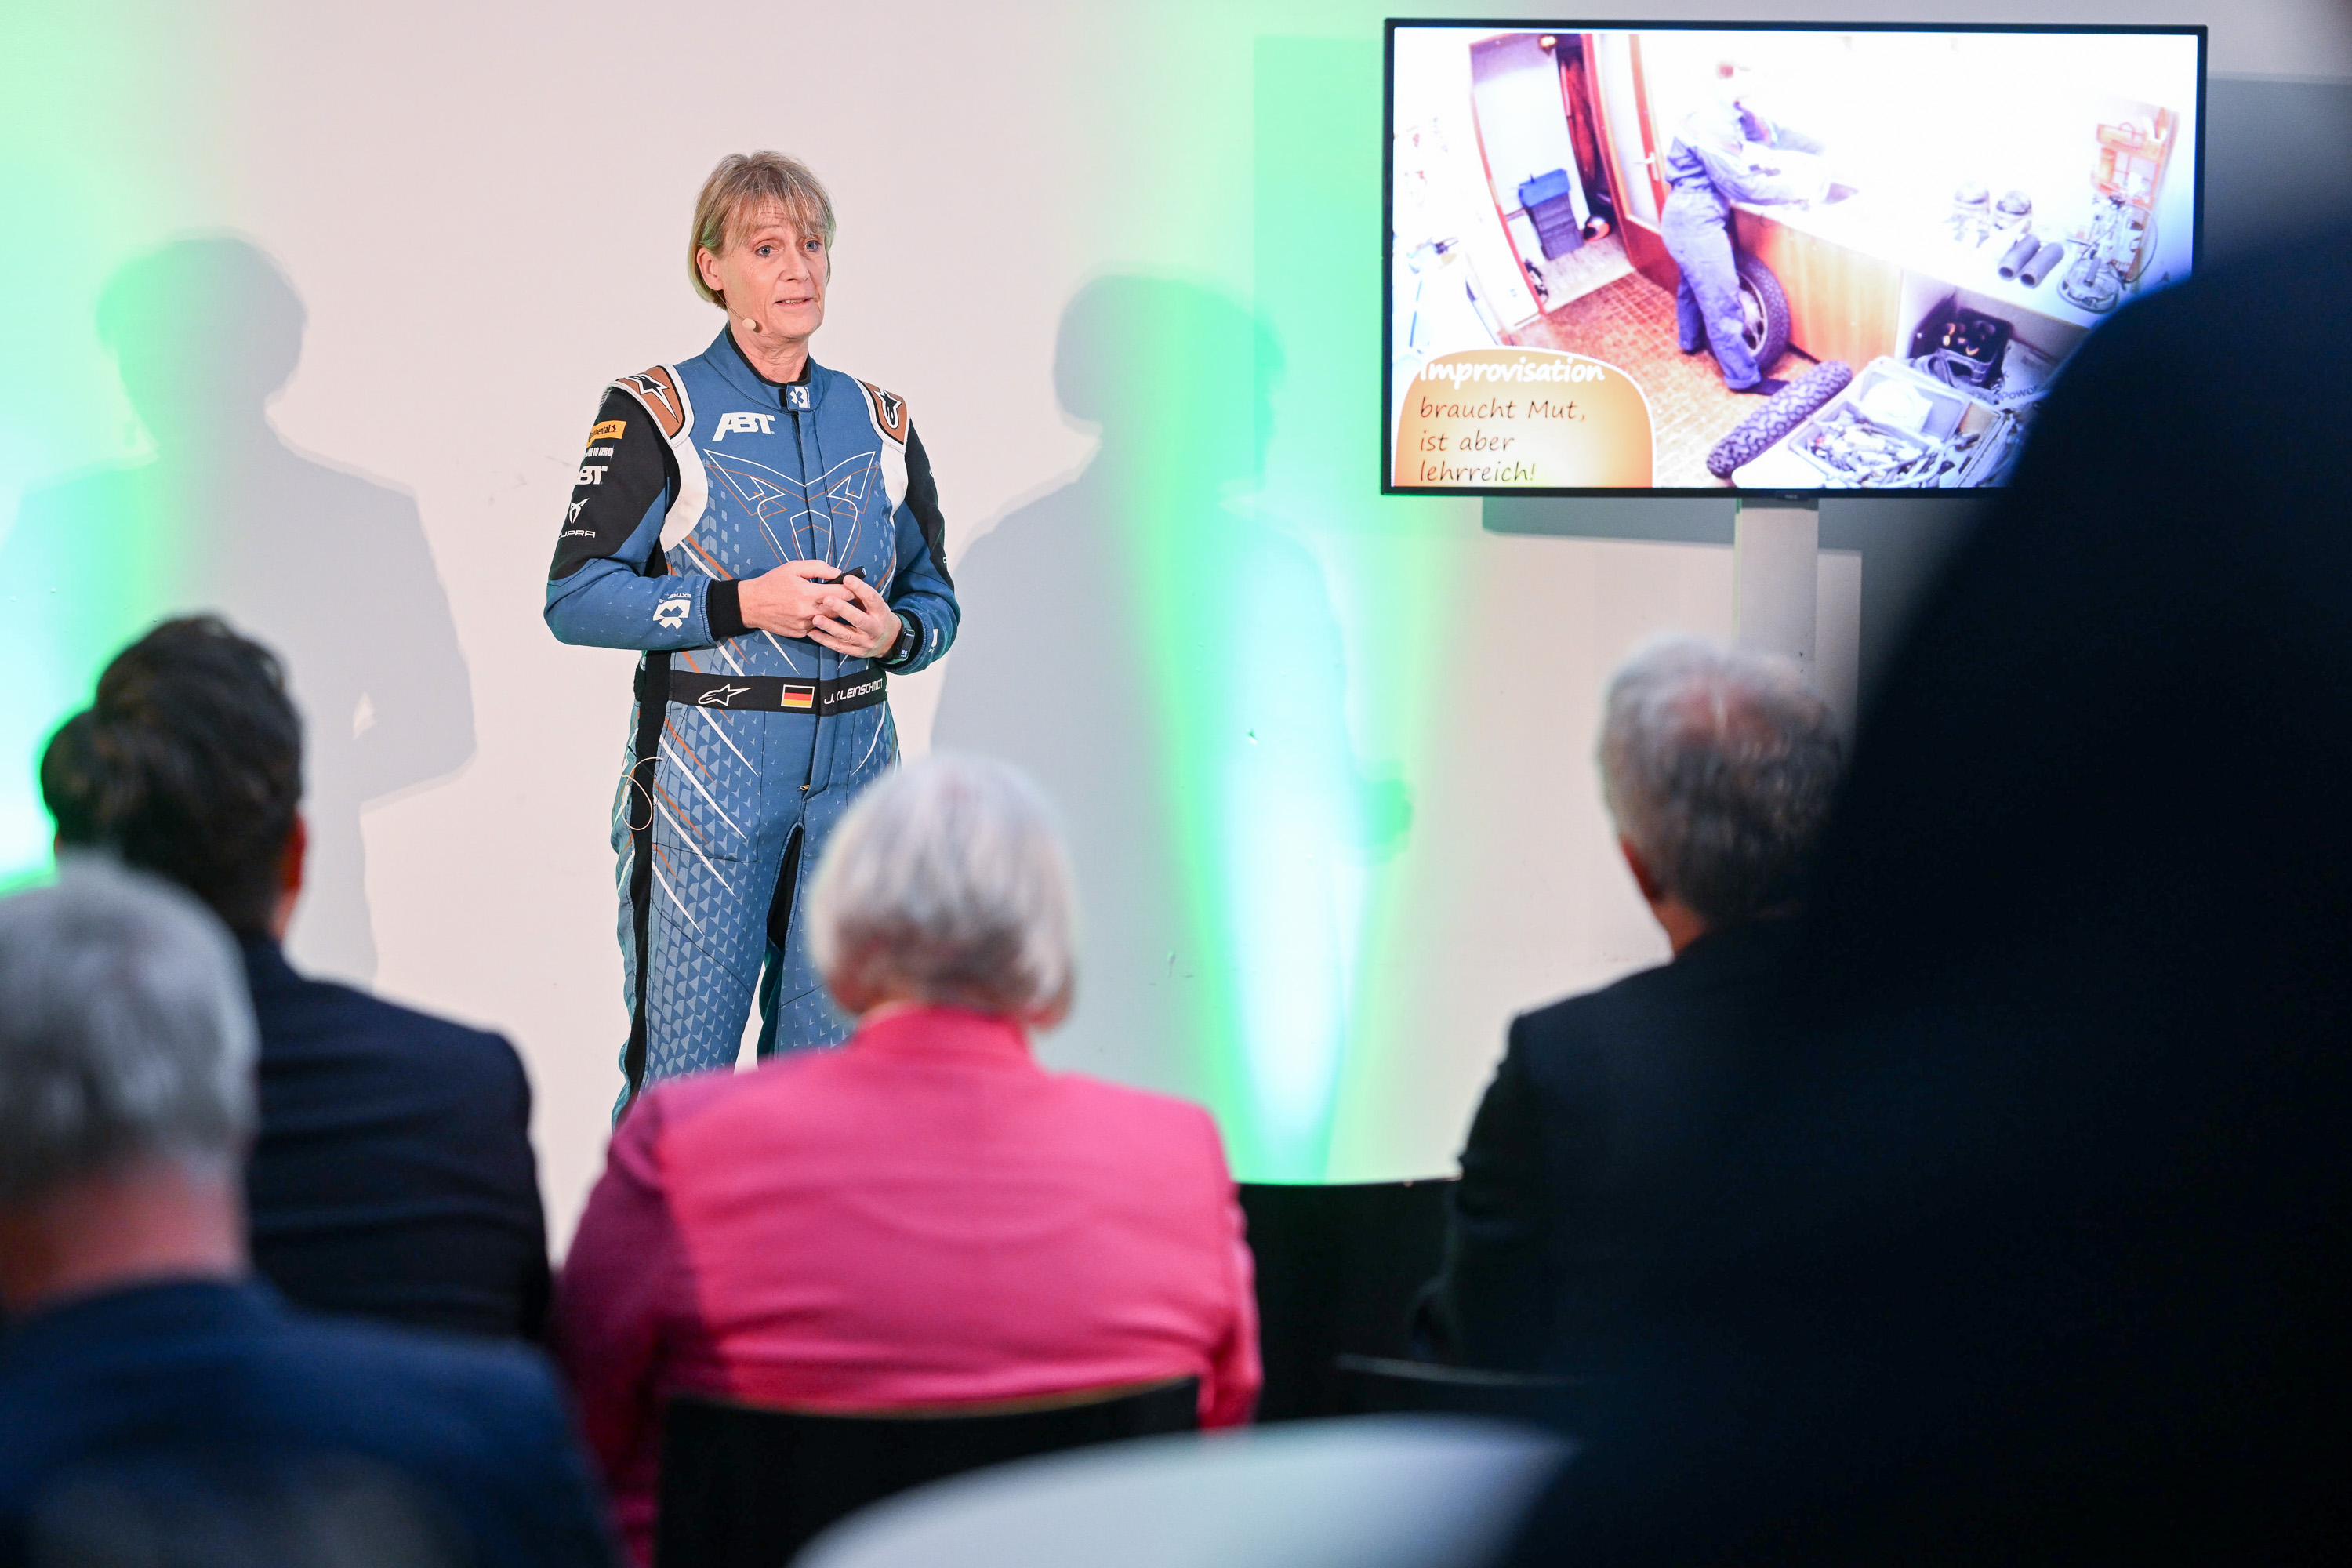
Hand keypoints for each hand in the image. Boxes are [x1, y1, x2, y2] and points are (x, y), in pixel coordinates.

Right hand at [738, 560, 854, 637]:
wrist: (751, 604)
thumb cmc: (772, 582)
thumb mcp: (793, 567)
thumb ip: (818, 568)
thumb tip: (838, 572)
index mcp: (809, 594)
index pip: (842, 594)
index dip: (852, 590)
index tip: (855, 587)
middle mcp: (809, 613)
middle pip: (839, 610)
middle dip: (845, 603)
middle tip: (849, 596)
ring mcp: (805, 626)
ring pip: (829, 621)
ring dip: (833, 613)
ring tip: (832, 604)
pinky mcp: (800, 634)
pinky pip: (816, 627)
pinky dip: (819, 620)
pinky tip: (815, 613)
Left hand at [808, 571, 901, 659]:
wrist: (889, 641)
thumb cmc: (878, 616)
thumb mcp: (876, 604)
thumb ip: (861, 595)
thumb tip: (843, 580)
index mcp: (881, 612)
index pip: (872, 598)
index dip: (860, 588)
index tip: (846, 578)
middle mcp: (875, 628)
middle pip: (859, 619)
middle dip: (843, 609)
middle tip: (827, 599)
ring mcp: (865, 642)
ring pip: (847, 635)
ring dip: (830, 627)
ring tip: (816, 618)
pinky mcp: (856, 651)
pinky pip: (839, 647)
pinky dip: (824, 640)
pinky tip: (812, 632)